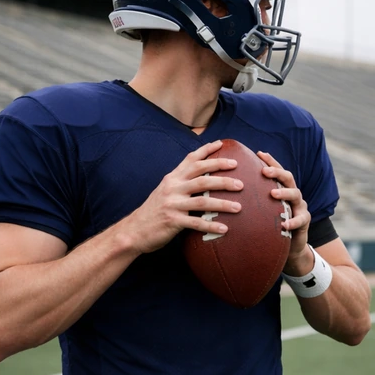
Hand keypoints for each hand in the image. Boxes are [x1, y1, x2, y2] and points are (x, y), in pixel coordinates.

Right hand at [123, 140, 242, 254]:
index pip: (191, 159)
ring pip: (202, 200)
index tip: (222, 144)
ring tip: (239, 207)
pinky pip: (196, 222)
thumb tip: (205, 177)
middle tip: (241, 182)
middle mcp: (172, 187)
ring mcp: (172, 203)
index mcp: (172, 178)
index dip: (207, 151)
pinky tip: (224, 229)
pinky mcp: (172, 220)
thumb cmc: (155, 211)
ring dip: (223, 204)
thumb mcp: (166, 191)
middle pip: (202, 177)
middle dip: (223, 178)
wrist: (134, 230)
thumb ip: (182, 183)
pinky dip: (211, 225)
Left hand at [257, 151, 311, 275]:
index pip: (277, 170)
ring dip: (284, 192)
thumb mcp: (262, 209)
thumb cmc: (270, 224)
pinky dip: (292, 221)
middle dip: (277, 172)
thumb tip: (226, 190)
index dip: (270, 161)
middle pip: (288, 177)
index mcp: (282, 188)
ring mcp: (300, 206)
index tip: (259, 153)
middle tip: (264, 171)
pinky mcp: (304, 220)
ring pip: (296, 194)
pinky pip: (301, 219)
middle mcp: (292, 194)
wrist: (289, 245)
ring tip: (273, 193)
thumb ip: (252, 199)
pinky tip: (284, 225)